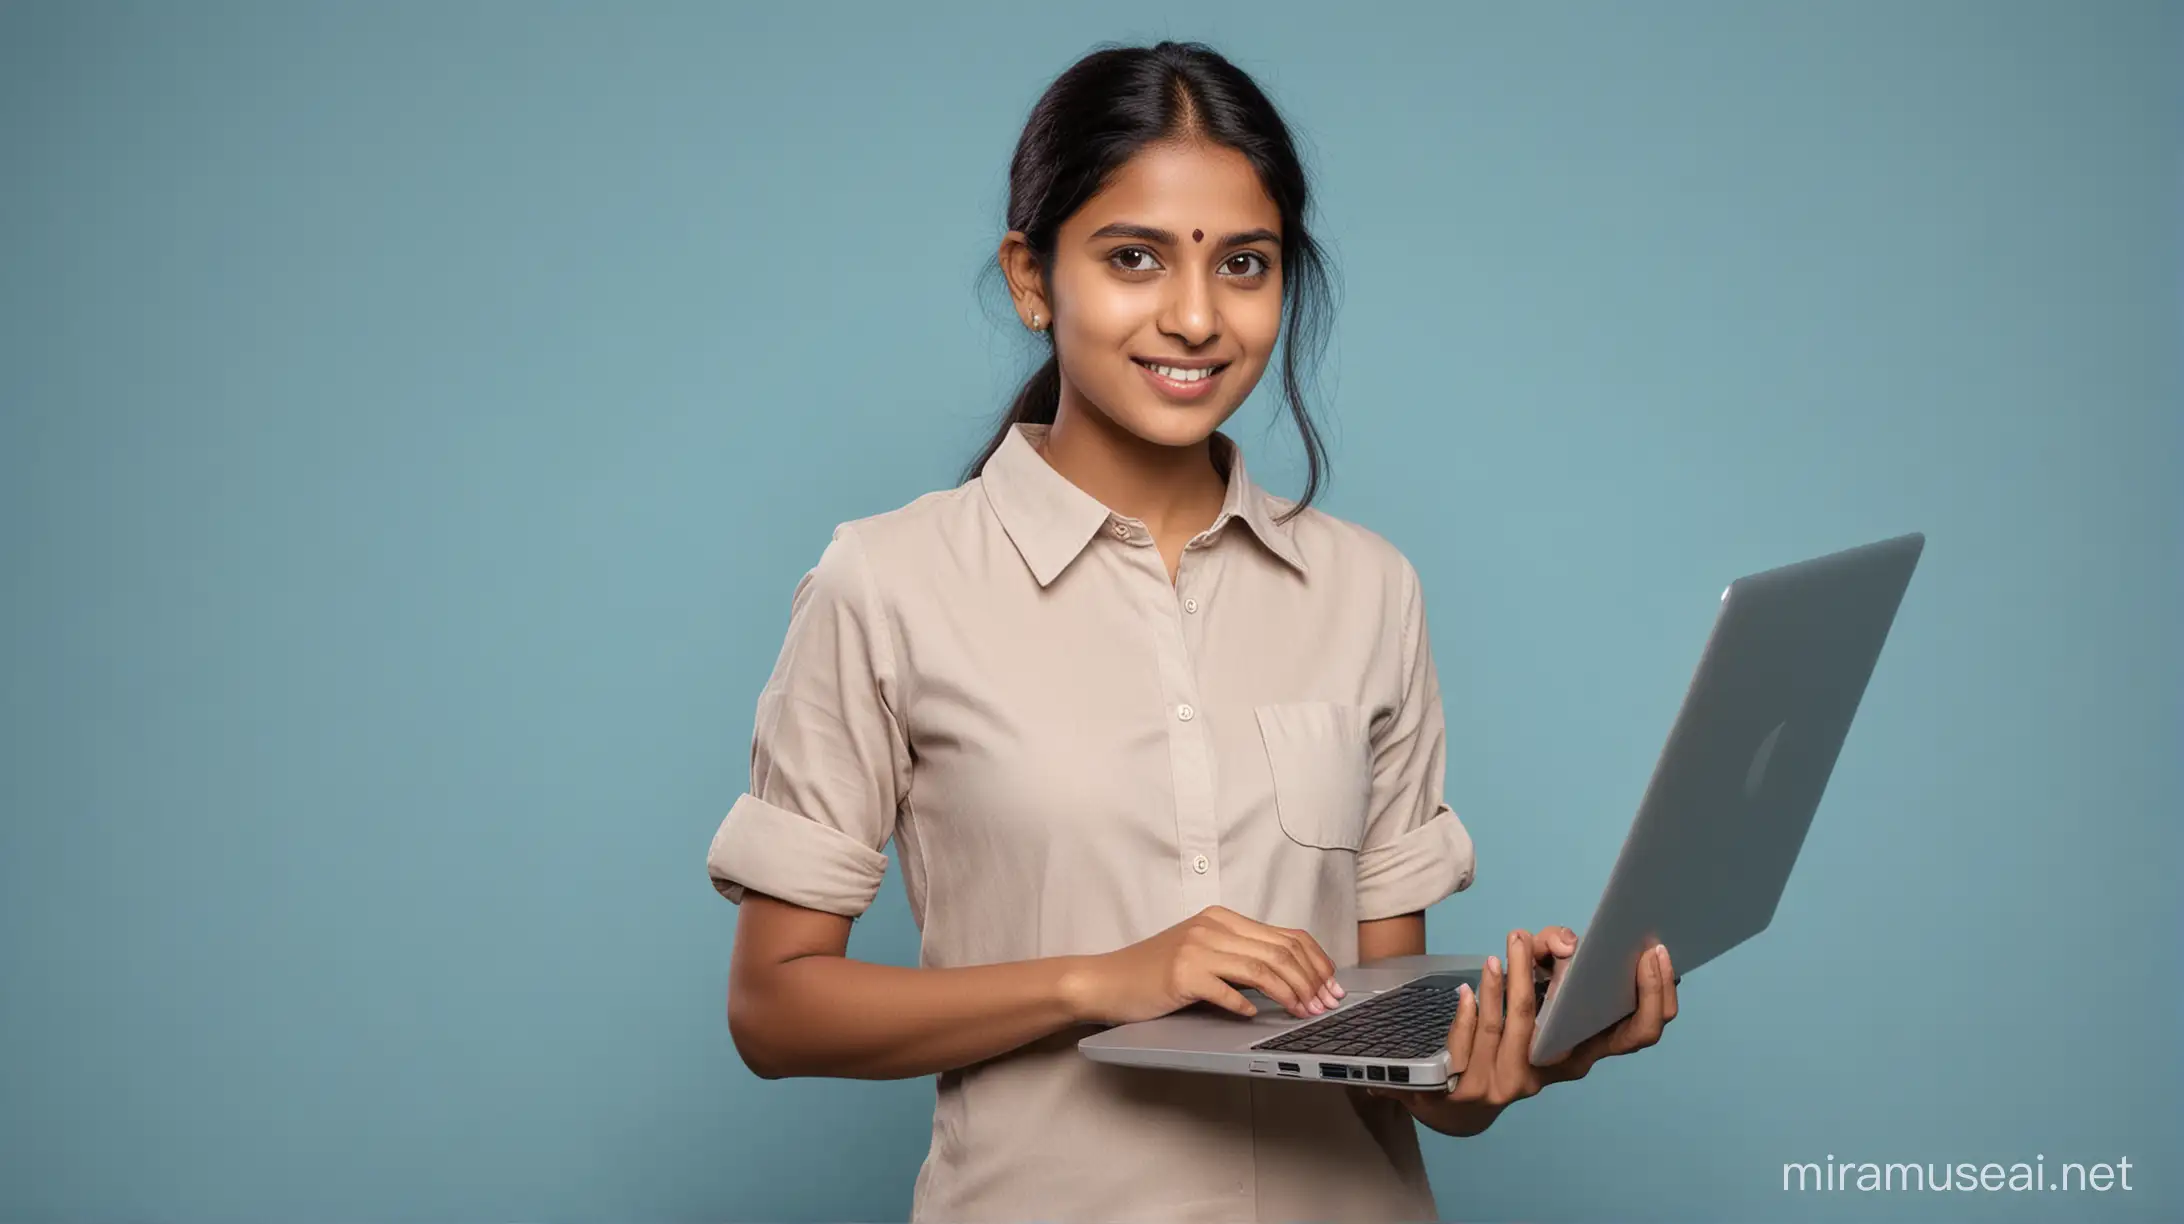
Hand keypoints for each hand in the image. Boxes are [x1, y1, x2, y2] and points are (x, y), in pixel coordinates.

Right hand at [1062, 905, 1344, 1025]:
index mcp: (1222, 919)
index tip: (1332, 987)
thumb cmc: (1155, 972)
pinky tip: (1254, 1017)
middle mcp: (1212, 927)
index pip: (1287, 935)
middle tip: (1325, 1007)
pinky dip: (1246, 1005)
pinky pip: (1226, 990)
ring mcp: (1196, 949)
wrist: (1107, 980)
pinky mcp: (1182, 974)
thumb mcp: (1202, 953)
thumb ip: (1241, 957)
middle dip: (1311, 982)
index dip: (1316, 962)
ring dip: (1289, 995)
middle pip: (1280, 952)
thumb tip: (1294, 980)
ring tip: (1302, 1014)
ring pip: (1261, 969)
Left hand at [1367, 928, 1676, 1136]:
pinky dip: (1474, 1007)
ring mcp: (1514, 1083)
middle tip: (1572, 941)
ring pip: (1516, 1024)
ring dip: (1514, 979)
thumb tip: (1566, 944)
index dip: (1656, 997)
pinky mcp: (1471, 1088)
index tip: (1655, 953)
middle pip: (1585, 1029)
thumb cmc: (1508, 1034)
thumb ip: (1550, 951)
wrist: (1458, 1099)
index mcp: (1584, 1051)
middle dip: (1582, 979)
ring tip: (1513, 941)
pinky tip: (1469, 986)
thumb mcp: (1537, 993)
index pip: (1638, 1034)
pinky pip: (1475, 1037)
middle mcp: (1558, 1069)